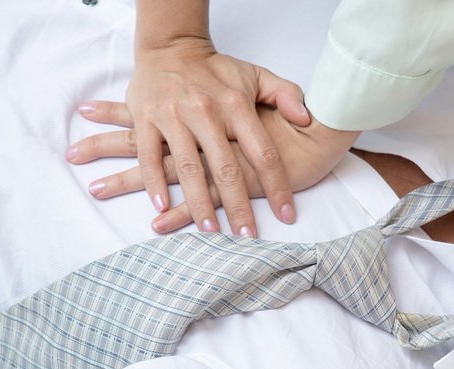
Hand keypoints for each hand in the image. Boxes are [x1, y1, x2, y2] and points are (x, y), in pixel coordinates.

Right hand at [109, 36, 309, 236]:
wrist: (170, 47)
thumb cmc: (215, 69)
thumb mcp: (256, 75)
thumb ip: (285, 94)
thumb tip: (307, 119)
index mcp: (236, 105)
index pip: (263, 152)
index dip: (277, 186)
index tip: (286, 214)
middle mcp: (206, 112)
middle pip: (226, 168)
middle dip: (239, 206)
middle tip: (247, 236)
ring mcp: (173, 116)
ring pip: (188, 168)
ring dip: (199, 204)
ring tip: (211, 231)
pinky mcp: (146, 119)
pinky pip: (149, 156)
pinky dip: (154, 183)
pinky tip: (163, 208)